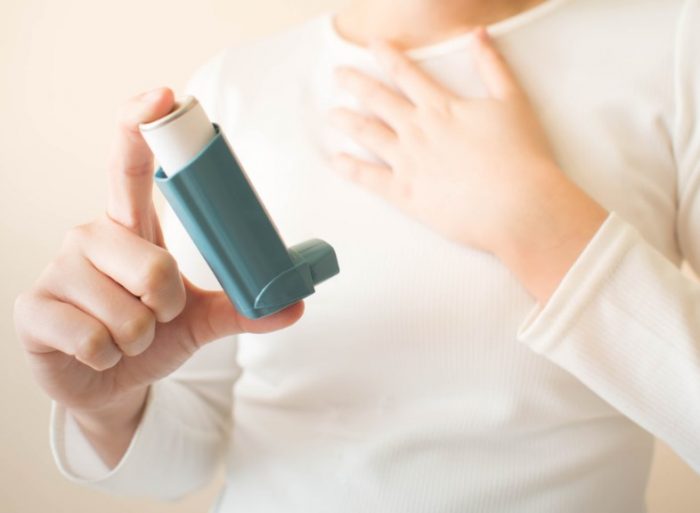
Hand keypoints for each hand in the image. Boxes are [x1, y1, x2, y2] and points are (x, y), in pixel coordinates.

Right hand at [13, 88, 303, 465]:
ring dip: (140, 338)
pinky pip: (95, 340)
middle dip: (168, 307)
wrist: (108, 380)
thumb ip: (242, 308)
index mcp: (131, 226)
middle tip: (155, 316)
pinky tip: (96, 354)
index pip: (130, 165)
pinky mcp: (33, 308)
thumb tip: (294, 304)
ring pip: (128, 313)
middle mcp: (90, 236)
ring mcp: (58, 269)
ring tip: (124, 337)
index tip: (166, 96)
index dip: (142, 125)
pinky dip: (110, 358)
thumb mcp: (199, 318)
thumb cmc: (149, 334)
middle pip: (154, 265)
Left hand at [328, 28, 607, 302]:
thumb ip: (493, 66)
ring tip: (332, 114)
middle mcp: (418, 130)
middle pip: (378, 99)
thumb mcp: (513, 101)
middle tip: (339, 73)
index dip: (387, 56)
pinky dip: (350, 168)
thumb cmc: (521, 156)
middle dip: (356, 83)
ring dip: (348, 121)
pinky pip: (369, 178)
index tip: (372, 45)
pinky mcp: (405, 193)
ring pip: (368, 134)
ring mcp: (407, 162)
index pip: (406, 74)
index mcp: (441, 107)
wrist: (518, 206)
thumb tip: (478, 34)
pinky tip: (337, 160)